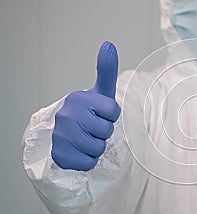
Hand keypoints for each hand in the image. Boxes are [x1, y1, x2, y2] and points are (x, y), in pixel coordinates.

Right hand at [51, 41, 120, 170]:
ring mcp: (61, 136)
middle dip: (102, 131)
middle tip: (90, 127)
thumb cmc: (87, 112)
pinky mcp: (60, 156)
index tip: (99, 113)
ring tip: (84, 138)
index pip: (114, 112)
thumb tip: (109, 44)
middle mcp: (67, 115)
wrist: (63, 133)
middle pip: (107, 131)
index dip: (110, 115)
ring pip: (99, 148)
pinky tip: (78, 150)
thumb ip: (106, 70)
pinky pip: (89, 163)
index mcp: (78, 98)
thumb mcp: (99, 92)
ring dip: (96, 146)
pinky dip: (87, 160)